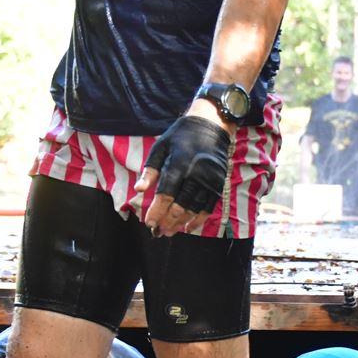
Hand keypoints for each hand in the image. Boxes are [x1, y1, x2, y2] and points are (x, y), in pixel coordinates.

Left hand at [136, 103, 233, 237]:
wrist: (212, 125)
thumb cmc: (181, 136)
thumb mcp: (161, 147)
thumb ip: (150, 170)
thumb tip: (139, 190)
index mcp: (179, 163)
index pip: (166, 194)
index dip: (156, 211)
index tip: (148, 223)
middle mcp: (196, 174)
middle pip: (180, 205)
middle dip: (167, 221)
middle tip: (157, 232)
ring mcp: (210, 180)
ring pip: (194, 209)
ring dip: (180, 223)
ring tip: (169, 232)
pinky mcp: (219, 184)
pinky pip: (208, 207)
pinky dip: (198, 220)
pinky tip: (188, 227)